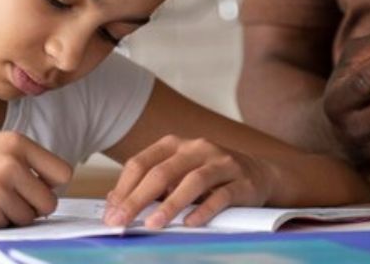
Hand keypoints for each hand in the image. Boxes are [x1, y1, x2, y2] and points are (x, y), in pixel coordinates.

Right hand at [0, 131, 71, 229]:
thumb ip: (21, 162)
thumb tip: (54, 185)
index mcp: (14, 142)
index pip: (62, 171)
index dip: (49, 186)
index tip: (36, 189)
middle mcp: (11, 162)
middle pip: (51, 200)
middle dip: (33, 207)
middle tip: (8, 202)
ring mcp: (0, 188)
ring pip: (32, 218)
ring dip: (13, 218)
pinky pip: (11, 228)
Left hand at [102, 135, 274, 228]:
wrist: (259, 175)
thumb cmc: (210, 177)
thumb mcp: (178, 175)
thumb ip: (150, 185)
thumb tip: (114, 201)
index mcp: (176, 144)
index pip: (142, 162)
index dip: (124, 188)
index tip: (111, 212)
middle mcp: (198, 148)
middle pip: (162, 172)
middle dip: (138, 198)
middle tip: (121, 221)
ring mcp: (222, 163)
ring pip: (192, 181)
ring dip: (170, 205)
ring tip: (153, 224)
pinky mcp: (243, 181)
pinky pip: (222, 196)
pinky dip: (205, 210)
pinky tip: (190, 224)